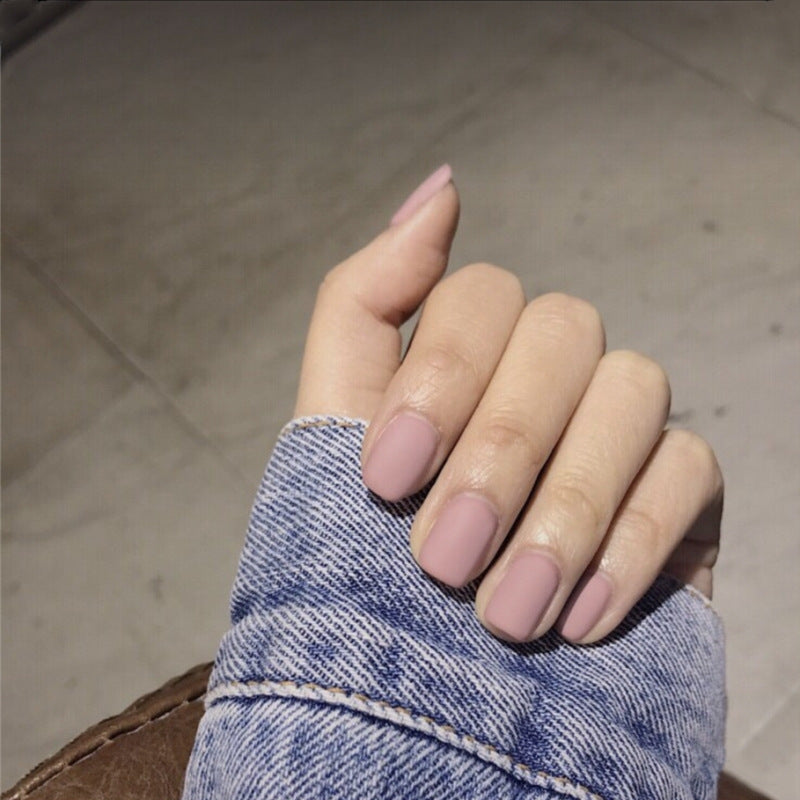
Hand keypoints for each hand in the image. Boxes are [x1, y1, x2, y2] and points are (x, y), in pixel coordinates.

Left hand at [293, 164, 722, 643]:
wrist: (422, 693)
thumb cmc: (365, 559)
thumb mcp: (331, 430)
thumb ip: (364, 305)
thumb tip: (441, 187)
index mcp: (468, 351)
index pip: (480, 294)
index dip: (437, 376)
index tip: (382, 480)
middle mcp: (549, 371)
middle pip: (564, 331)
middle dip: (499, 452)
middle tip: (438, 561)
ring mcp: (619, 425)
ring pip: (637, 389)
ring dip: (564, 508)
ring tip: (503, 614)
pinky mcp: (681, 492)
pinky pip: (690, 470)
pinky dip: (631, 543)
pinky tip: (576, 619)